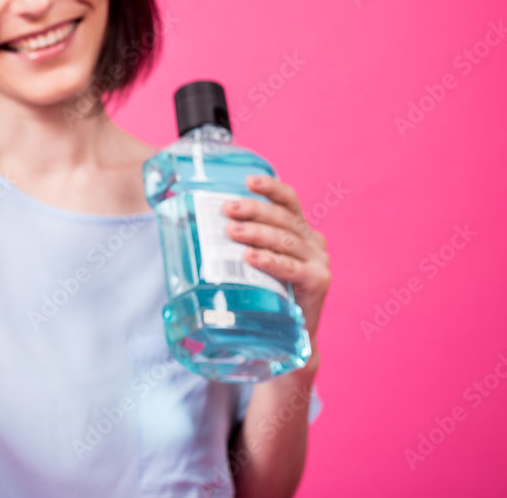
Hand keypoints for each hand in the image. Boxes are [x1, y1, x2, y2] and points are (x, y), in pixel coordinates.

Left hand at [222, 175, 330, 340]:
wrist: (291, 334)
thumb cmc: (268, 292)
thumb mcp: (258, 260)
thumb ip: (242, 242)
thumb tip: (196, 224)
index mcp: (300, 230)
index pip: (289, 201)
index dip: (270, 187)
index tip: (248, 180)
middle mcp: (313, 241)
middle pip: (283, 218)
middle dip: (252, 210)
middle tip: (226, 209)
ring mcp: (319, 261)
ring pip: (285, 240)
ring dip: (256, 233)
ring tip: (231, 232)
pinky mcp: (318, 282)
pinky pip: (292, 268)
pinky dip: (270, 261)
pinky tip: (251, 257)